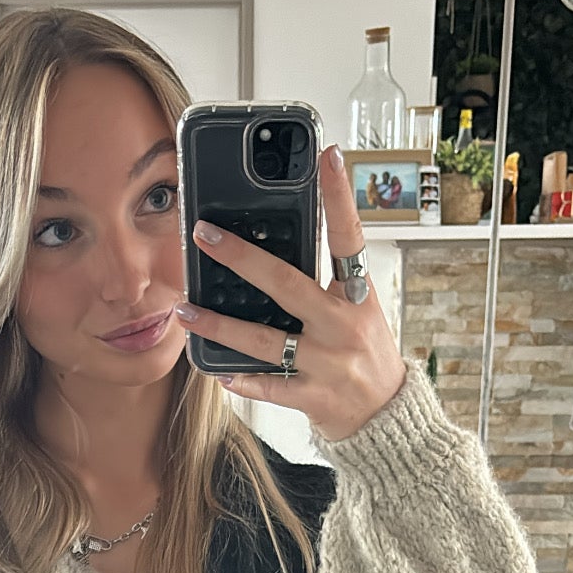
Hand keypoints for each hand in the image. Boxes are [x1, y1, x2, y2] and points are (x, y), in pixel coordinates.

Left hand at [174, 143, 406, 442]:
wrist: (387, 417)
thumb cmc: (365, 354)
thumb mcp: (358, 311)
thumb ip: (324, 284)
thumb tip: (275, 249)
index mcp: (358, 297)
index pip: (350, 238)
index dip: (340, 197)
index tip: (327, 156)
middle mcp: (342, 325)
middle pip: (286, 284)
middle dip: (241, 257)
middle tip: (204, 234)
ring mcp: (326, 363)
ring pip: (264, 340)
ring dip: (219, 325)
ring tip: (185, 311)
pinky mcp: (313, 397)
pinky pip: (268, 385)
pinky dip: (242, 378)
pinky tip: (217, 370)